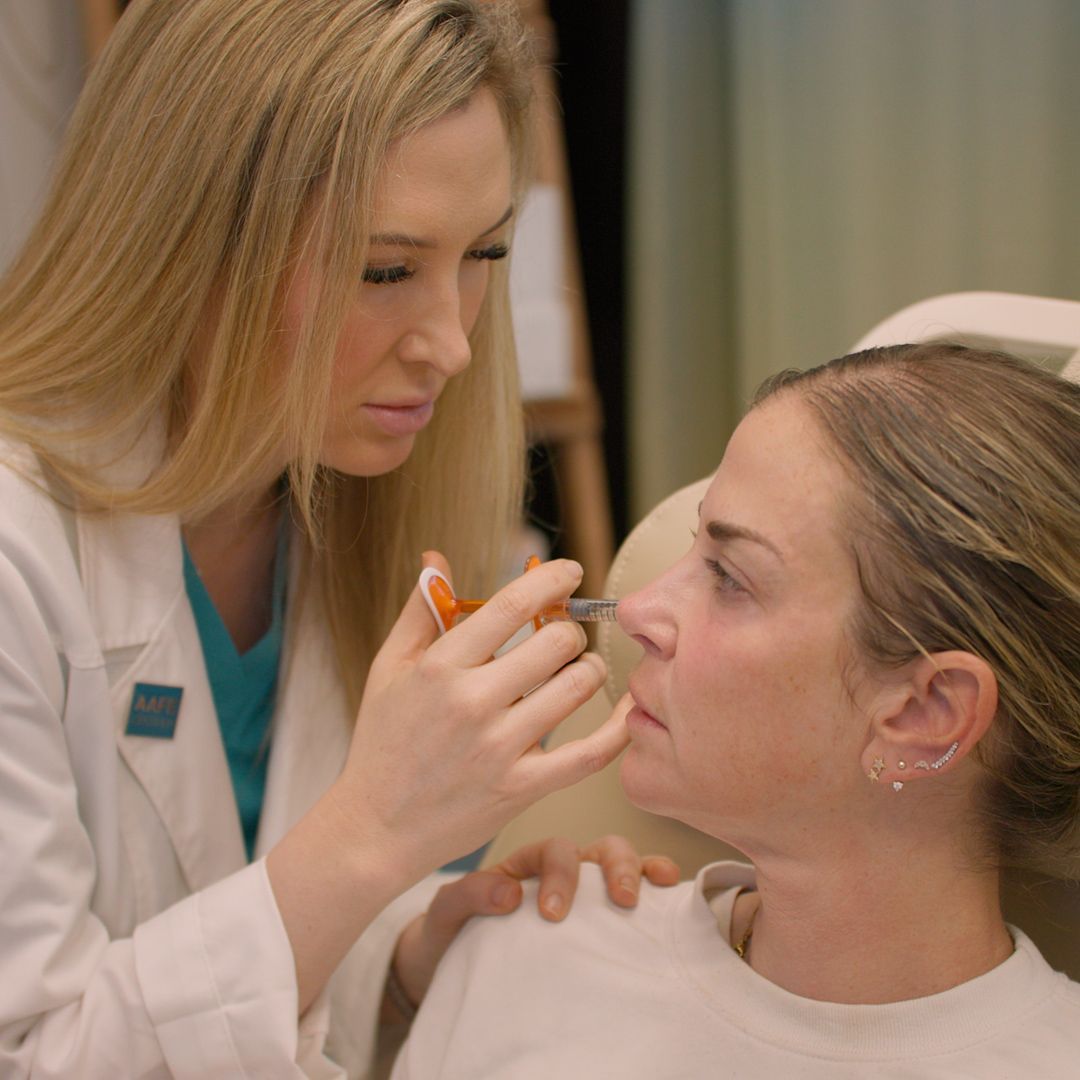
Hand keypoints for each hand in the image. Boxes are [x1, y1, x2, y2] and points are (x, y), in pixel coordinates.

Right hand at [333, 552, 629, 883]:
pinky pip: (590, 754)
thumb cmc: (382, 742)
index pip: (512, 605)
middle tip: (562, 635)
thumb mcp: (388, 669)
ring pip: (577, 686)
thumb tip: (436, 558)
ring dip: (587, 670)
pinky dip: (617, 728)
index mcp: (439, 668)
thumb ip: (419, 611)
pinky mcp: (521, 789)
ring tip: (576, 671)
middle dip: (568, 628)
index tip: (570, 572)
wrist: (374, 829)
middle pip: (556, 641)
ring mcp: (499, 748)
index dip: (552, 579)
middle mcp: (472, 703)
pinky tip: (625, 709)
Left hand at [387, 836, 679, 1013]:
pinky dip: (657, 888)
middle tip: (622, 899)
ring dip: (642, 869)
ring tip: (657, 886)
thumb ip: (469, 894)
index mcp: (528, 861)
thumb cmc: (452, 932)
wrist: (450, 967)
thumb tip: (511, 893)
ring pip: (623, 863)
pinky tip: (673, 895)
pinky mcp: (603, 922)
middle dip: (615, 866)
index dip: (561, 875)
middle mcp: (564, 869)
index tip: (553, 914)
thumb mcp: (447, 911)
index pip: (555, 850)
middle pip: (599, 848)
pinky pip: (638, 897)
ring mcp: (588, 893)